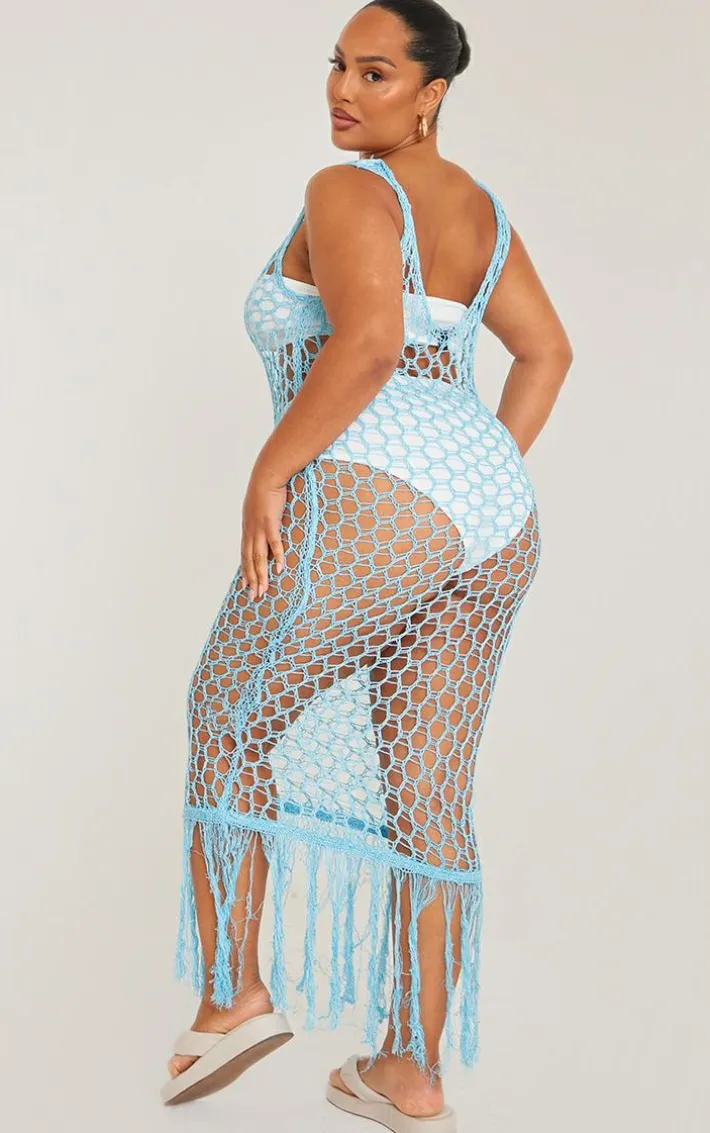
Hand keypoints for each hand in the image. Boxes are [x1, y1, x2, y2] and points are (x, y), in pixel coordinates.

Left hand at [239, 465, 286, 599]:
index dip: (245, 571)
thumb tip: (265, 527)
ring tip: (264, 590)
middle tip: (254, 596)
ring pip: (259, 557)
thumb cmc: (265, 490)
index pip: (244, 555)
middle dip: (252, 580)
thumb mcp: (258, 508)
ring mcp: (259, 528)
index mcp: (248, 529)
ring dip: (262, 575)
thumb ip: (260, 521)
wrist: (267, 475)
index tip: (245, 585)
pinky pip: (274, 544)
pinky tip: (280, 569)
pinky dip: (277, 557)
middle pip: (249, 560)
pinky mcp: (271, 523)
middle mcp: (251, 531)